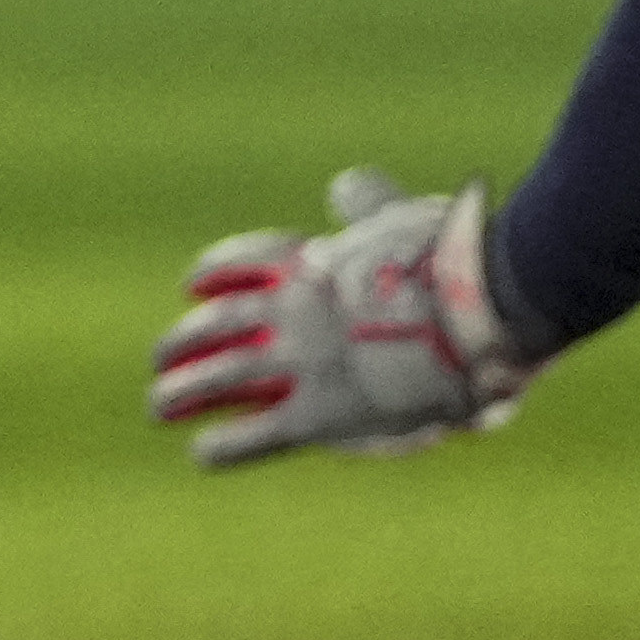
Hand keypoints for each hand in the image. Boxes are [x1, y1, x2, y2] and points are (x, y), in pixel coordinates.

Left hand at [150, 167, 535, 472]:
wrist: (479, 308)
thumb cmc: (455, 259)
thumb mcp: (403, 215)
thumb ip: (369, 205)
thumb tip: (343, 186)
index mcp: (317, 262)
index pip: (248, 261)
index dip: (215, 272)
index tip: (194, 284)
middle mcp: (295, 306)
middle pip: (220, 321)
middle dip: (185, 340)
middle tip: (162, 357)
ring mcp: (301, 360)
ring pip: (221, 375)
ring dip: (183, 391)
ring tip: (159, 404)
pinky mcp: (318, 413)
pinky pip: (255, 433)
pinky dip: (223, 445)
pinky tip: (202, 453)